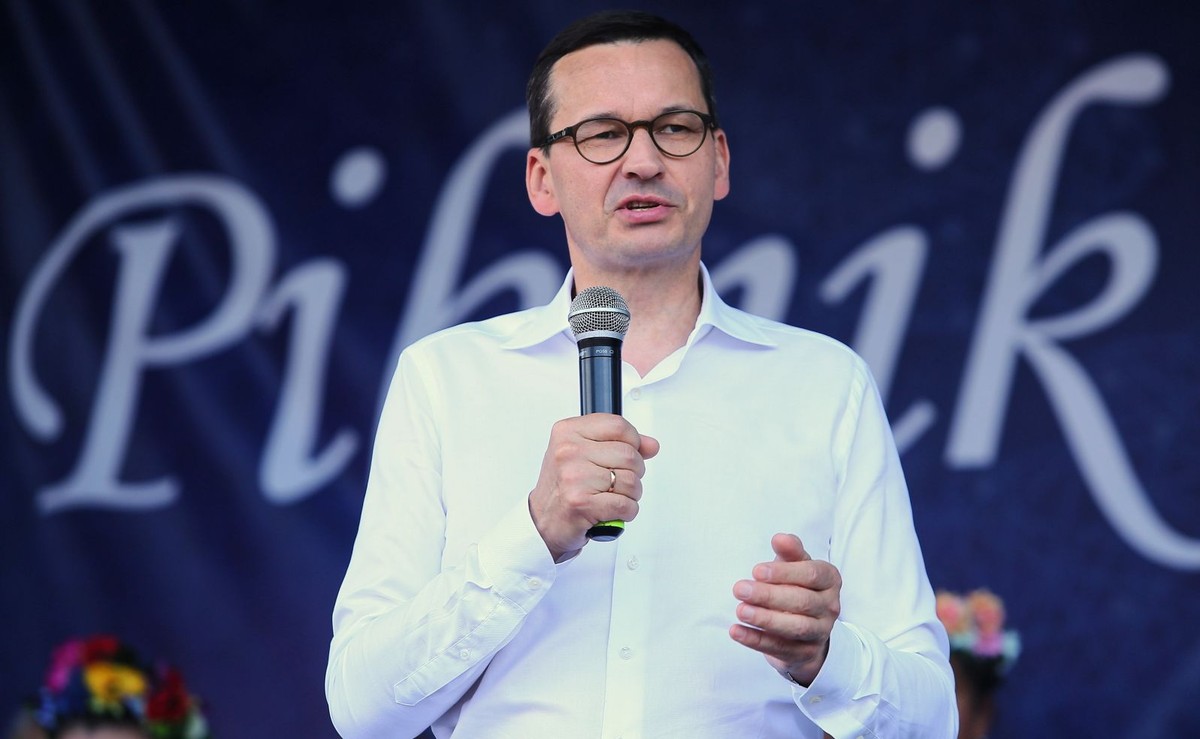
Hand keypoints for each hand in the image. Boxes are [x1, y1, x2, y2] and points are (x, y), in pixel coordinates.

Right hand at [528, 414, 658, 559]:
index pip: (619, 426)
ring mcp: (574, 477)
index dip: (633, 441)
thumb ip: (619, 444)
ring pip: (631, 481)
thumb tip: (650, 445)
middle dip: (633, 472)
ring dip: (630, 495)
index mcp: (568, 432)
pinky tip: (612, 510)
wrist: (545, 520)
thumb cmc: (563, 486)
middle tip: (617, 481)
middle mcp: (569, 451)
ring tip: (613, 496)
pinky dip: (626, 511)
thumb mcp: (585, 453)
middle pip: (629, 454)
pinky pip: (626, 505)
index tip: (627, 452)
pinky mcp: (582, 503)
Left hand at [729, 533, 841, 685]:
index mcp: (830, 580)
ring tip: (740, 610)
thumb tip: (779, 538)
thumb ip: (789, 552)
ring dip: (765, 619)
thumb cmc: (797, 587)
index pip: (812, 574)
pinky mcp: (805, 653)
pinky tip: (736, 630)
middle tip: (739, 589)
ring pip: (795, 627)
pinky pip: (779, 648)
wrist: (807, 630)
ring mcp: (820, 633)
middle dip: (769, 595)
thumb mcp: (796, 566)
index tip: (755, 570)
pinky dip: (756, 640)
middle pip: (802, 601)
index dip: (784, 572)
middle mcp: (830, 607)